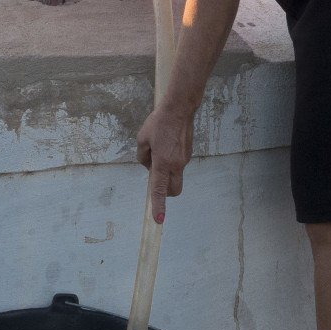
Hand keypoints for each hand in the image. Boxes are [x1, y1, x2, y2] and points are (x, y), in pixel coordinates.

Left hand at [136, 105, 189, 225]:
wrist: (179, 109)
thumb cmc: (158, 123)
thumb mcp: (142, 139)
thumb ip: (142, 157)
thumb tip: (148, 166)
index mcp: (163, 163)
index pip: (160, 189)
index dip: (159, 205)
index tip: (159, 219)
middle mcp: (176, 165)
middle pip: (173, 190)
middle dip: (165, 192)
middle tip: (155, 179)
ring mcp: (184, 160)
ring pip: (176, 177)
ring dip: (167, 174)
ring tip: (158, 151)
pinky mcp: (188, 154)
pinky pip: (178, 166)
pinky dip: (171, 164)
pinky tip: (166, 146)